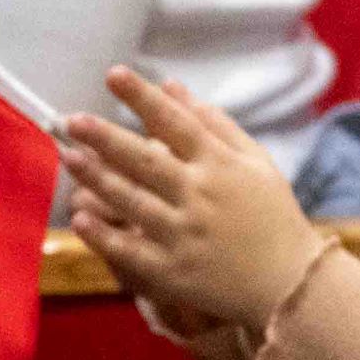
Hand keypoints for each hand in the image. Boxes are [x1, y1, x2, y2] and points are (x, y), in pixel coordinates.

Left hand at [58, 66, 329, 335]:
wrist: (290, 285)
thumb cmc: (273, 216)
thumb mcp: (256, 163)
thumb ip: (215, 124)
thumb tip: (173, 87)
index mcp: (221, 165)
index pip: (176, 122)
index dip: (143, 98)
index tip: (114, 74)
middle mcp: (200, 196)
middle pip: (145, 160)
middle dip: (107, 138)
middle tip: (73, 119)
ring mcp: (184, 235)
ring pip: (131, 201)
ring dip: (97, 178)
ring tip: (68, 156)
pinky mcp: (172, 272)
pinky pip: (130, 251)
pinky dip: (103, 235)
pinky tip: (80, 217)